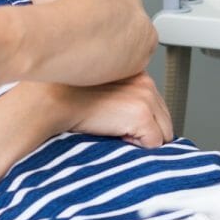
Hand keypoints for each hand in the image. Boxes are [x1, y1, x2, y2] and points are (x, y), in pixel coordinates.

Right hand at [58, 72, 173, 147]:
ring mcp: (145, 97)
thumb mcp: (101, 88)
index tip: (121, 123)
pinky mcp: (141, 114)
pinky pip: (154, 144)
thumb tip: (133, 121)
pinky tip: (115, 135)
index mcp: (137, 72)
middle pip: (165, 121)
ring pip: (164, 134)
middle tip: (117, 130)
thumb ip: (122, 96)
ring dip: (142, 139)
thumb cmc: (67, 98)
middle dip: (146, 131)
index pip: (157, 106)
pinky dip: (136, 147)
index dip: (140, 120)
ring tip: (115, 132)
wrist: (53, 101)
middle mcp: (146, 81)